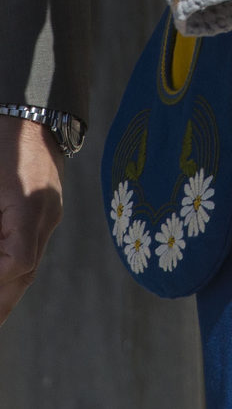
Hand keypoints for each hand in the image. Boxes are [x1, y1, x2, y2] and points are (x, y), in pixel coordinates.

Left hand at [0, 117, 64, 325]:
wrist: (29, 104)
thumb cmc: (0, 140)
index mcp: (30, 206)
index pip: (18, 263)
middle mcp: (46, 211)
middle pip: (24, 272)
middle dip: (1, 304)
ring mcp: (49, 208)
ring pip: (29, 263)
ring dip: (7, 292)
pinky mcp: (45, 205)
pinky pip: (29, 246)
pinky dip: (13, 270)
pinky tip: (1, 281)